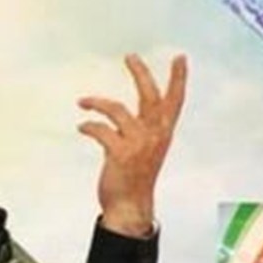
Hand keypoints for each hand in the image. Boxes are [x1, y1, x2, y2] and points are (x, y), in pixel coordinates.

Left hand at [78, 53, 186, 236]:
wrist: (130, 207)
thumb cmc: (136, 177)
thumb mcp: (147, 150)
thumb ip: (143, 130)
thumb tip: (124, 113)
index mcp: (163, 133)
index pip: (176, 101)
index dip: (179, 79)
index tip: (180, 57)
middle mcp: (154, 135)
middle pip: (150, 96)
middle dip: (140, 73)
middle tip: (130, 56)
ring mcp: (138, 144)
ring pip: (118, 109)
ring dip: (97, 102)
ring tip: (82, 102)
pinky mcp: (120, 153)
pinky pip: (100, 130)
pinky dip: (88, 126)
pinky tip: (81, 126)